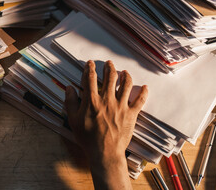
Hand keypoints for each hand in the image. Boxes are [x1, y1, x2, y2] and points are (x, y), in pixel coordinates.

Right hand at [64, 60, 147, 188]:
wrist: (104, 152)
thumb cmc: (87, 138)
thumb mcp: (73, 120)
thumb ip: (70, 102)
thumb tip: (69, 88)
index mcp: (92, 100)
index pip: (90, 79)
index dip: (89, 69)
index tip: (90, 64)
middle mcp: (107, 99)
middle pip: (110, 78)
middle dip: (109, 68)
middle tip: (109, 63)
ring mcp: (121, 106)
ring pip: (126, 85)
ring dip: (125, 76)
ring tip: (124, 72)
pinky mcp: (131, 114)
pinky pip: (140, 100)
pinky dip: (143, 93)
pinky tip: (145, 87)